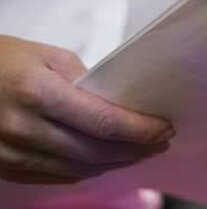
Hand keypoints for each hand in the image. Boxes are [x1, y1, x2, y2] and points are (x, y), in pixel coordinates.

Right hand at [0, 36, 173, 183]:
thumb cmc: (2, 60)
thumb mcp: (46, 55)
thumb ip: (84, 79)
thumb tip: (118, 103)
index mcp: (37, 92)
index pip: (103, 121)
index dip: (140, 129)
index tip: (164, 128)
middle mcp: (23, 128)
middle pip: (95, 151)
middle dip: (135, 149)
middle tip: (159, 142)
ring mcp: (10, 153)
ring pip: (77, 169)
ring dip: (115, 164)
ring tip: (139, 152)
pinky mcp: (3, 167)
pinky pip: (54, 176)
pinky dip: (86, 171)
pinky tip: (104, 161)